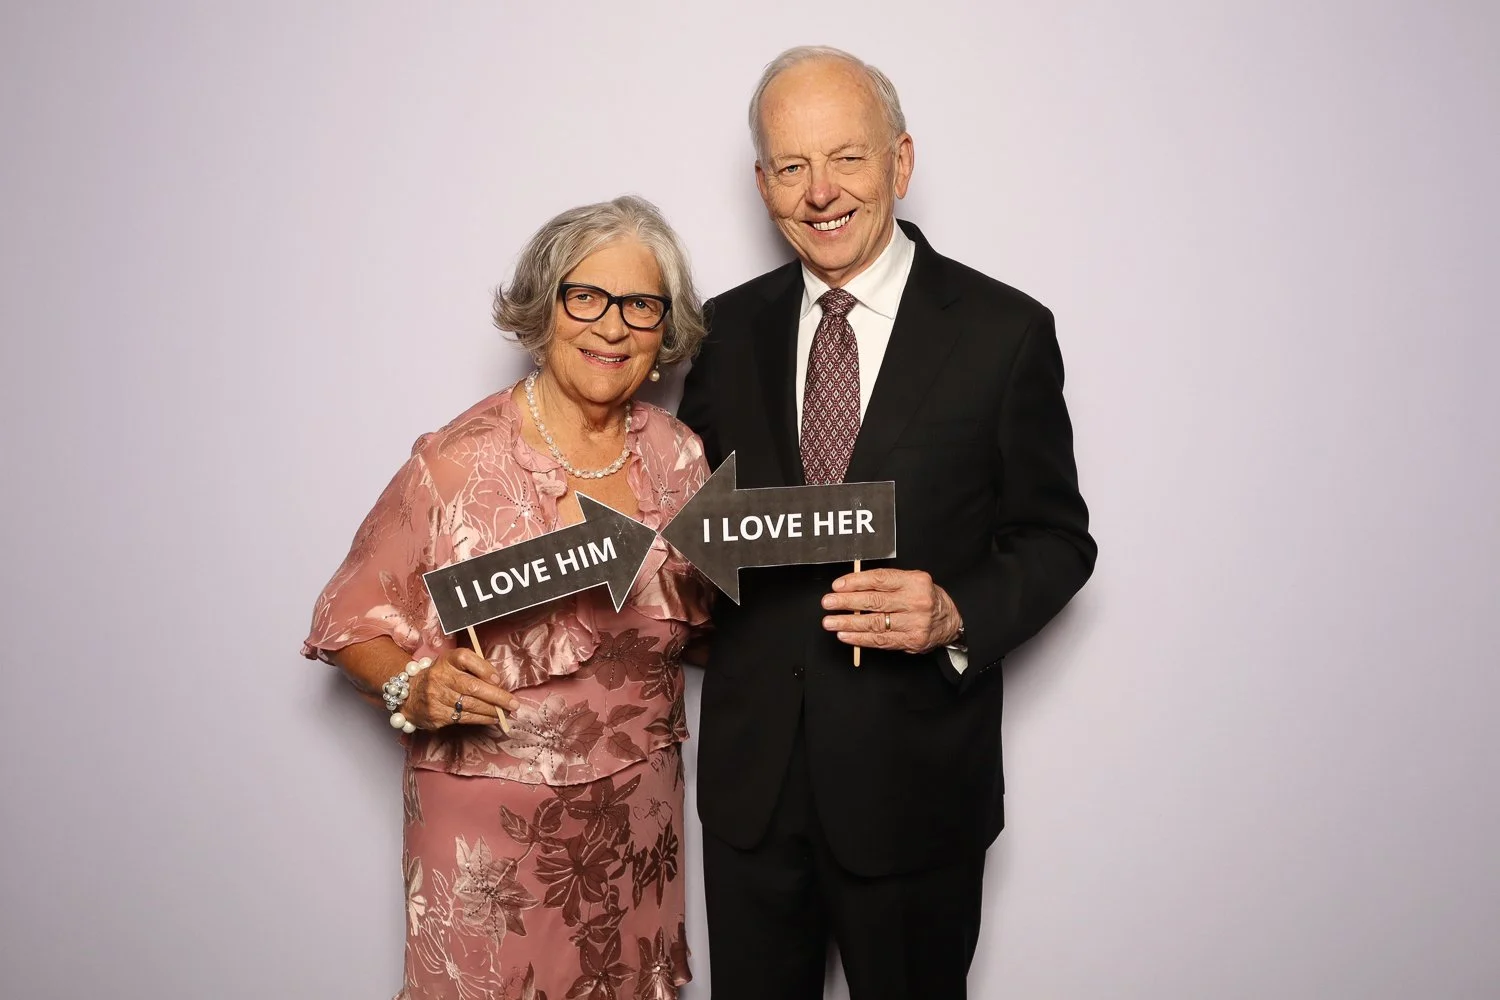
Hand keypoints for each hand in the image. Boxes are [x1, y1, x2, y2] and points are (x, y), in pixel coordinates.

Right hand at [402, 648, 519, 729]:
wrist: (410, 694)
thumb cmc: (441, 676)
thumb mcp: (453, 664)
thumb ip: (474, 668)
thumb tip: (498, 682)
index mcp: (446, 660)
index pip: (465, 659)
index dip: (484, 669)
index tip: (498, 679)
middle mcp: (439, 677)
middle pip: (472, 687)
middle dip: (497, 697)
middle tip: (513, 703)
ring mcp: (436, 697)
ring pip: (470, 705)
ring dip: (492, 710)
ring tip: (506, 713)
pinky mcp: (436, 714)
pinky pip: (464, 718)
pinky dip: (481, 719)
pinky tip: (492, 718)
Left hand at [820, 568, 962, 653]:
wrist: (951, 621)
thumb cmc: (925, 598)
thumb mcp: (912, 581)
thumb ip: (886, 582)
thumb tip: (851, 586)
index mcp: (915, 581)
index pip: (880, 580)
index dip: (856, 582)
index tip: (837, 586)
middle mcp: (916, 602)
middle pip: (875, 602)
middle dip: (847, 603)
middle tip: (828, 603)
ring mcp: (914, 623)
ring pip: (875, 623)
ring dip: (848, 624)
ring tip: (830, 622)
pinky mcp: (911, 641)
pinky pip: (881, 640)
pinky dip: (860, 639)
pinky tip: (845, 635)